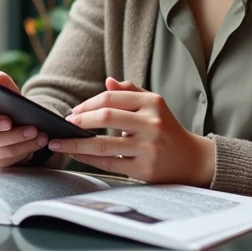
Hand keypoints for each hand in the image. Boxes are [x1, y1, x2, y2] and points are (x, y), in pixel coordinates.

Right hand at [0, 72, 48, 167]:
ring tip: (41, 134)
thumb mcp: (6, 93)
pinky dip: (26, 149)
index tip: (8, 120)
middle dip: (10, 135)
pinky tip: (39, 142)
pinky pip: (8, 159)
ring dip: (23, 142)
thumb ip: (2, 84)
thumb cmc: (5, 105)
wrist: (16, 122)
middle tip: (31, 129)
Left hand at [49, 78, 215, 185]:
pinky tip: (76, 154)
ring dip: (76, 143)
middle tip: (65, 124)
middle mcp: (152, 123)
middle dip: (80, 121)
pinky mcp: (145, 169)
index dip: (88, 104)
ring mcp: (149, 148)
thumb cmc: (166, 129)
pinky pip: (109, 163)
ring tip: (60, 142)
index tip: (73, 112)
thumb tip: (107, 80)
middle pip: (106, 117)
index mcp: (153, 102)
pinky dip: (88, 159)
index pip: (111, 97)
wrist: (192, 159)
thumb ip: (130, 91)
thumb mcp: (154, 105)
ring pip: (103, 144)